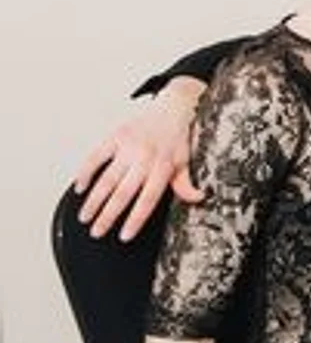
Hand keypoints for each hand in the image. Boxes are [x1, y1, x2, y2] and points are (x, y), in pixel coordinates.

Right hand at [72, 79, 204, 240]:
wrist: (174, 107)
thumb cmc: (178, 137)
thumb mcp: (186, 161)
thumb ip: (185, 183)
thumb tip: (197, 198)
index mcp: (163, 166)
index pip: (148, 199)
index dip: (135, 219)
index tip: (124, 236)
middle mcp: (145, 157)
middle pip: (123, 193)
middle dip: (108, 216)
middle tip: (97, 232)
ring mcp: (128, 146)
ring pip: (106, 179)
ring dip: (93, 201)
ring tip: (85, 217)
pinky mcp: (115, 136)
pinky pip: (95, 157)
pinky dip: (85, 173)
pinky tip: (80, 188)